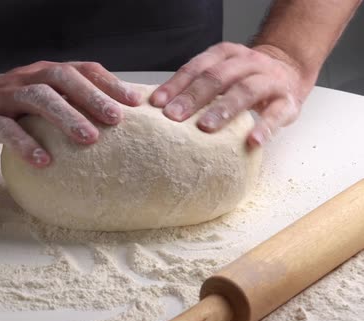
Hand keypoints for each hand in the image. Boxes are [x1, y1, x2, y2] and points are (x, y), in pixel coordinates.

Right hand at [0, 61, 141, 166]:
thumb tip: (107, 125)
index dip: (108, 83)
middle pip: (61, 79)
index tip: (135, 103)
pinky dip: (27, 144)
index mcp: (43, 73)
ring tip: (89, 139)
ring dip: (66, 117)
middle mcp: (26, 79)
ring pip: (38, 98)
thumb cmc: (6, 108)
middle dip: (91, 97)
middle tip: (116, 120)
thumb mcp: (36, 101)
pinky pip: (7, 129)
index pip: (80, 70)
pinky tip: (45, 162)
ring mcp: (4, 96)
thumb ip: (65, 105)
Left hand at [150, 42, 304, 147]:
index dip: (176, 84)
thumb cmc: (243, 79)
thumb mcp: (220, 74)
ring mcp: (269, 80)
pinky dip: (265, 127)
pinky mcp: (287, 101)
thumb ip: (193, 86)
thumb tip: (155, 106)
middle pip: (218, 77)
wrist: (289, 71)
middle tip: (174, 117)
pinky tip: (252, 141)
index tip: (157, 103)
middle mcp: (247, 63)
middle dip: (193, 97)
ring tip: (206, 127)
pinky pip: (276, 114)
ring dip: (224, 109)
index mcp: (225, 55)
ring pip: (246, 90)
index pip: (197, 67)